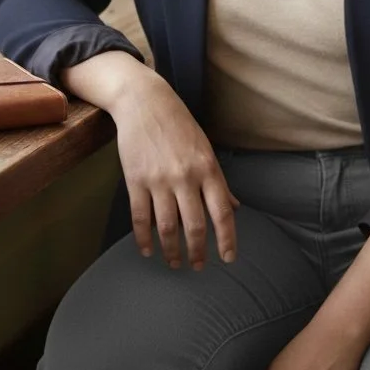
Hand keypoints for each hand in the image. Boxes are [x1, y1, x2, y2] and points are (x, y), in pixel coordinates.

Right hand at [109, 77, 238, 269]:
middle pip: (194, 225)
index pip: (222, 212)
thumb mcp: (205, 149)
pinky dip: (144, 238)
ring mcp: (159, 179)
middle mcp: (185, 176)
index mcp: (208, 168)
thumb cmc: (179, 126)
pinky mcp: (135, 180)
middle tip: (198, 266)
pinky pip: (140, 217)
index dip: (227, 239)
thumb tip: (234, 207)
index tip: (228, 258)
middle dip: (197, 252)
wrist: (145, 102)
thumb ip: (219, 182)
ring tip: (174, 262)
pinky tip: (147, 250)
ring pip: (167, 226)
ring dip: (171, 250)